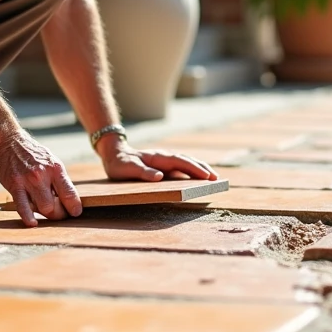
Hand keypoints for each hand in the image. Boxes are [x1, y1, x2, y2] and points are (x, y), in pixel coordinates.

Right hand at [0, 131, 81, 226]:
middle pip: (55, 206)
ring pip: (42, 208)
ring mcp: (28, 180)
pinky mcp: (14, 185)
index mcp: (56, 168)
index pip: (70, 194)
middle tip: (58, 214)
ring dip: (45, 215)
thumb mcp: (50, 161)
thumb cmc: (30, 153)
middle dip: (59, 214)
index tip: (75, 213)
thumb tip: (67, 200)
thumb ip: (57, 179)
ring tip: (44, 212)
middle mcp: (43, 174)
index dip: (74, 208)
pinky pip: (22, 206)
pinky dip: (28, 217)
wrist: (6, 140)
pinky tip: (32, 223)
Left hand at [99, 141, 218, 182]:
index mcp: (158, 158)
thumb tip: (160, 177)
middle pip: (187, 161)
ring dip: (200, 169)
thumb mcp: (127, 170)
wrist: (114, 153)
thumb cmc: (120, 164)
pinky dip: (192, 171)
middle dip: (202, 169)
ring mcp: (165, 161)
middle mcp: (164, 157)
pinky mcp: (164, 165)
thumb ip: (143, 172)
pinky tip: (198, 178)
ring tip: (213, 178)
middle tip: (216, 178)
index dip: (194, 169)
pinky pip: (181, 167)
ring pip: (186, 163)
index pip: (180, 162)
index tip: (206, 176)